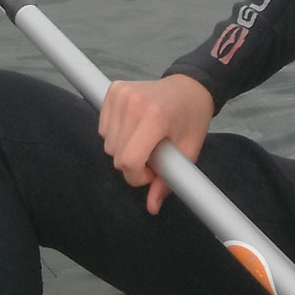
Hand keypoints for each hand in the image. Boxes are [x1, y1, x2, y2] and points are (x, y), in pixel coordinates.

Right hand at [98, 74, 215, 213]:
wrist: (190, 87)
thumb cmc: (192, 120)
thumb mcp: (188, 152)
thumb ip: (168, 181)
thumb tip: (152, 208)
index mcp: (155, 117)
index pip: (129, 160)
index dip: (138, 176)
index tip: (152, 172)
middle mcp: (134, 102)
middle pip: (116, 155)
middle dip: (132, 165)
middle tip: (152, 157)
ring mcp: (121, 94)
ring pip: (107, 144)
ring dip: (123, 151)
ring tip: (144, 142)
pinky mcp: (113, 90)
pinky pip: (103, 128)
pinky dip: (115, 136)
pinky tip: (134, 129)